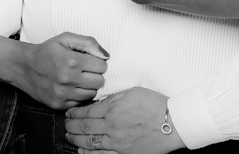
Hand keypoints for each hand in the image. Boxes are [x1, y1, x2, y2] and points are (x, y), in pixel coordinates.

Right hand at [13, 32, 108, 109]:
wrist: (23, 67)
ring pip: (92, 94)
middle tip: (85, 70)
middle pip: (99, 82)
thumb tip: (106, 55)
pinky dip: (79, 96)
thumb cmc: (47, 51)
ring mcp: (62, 94)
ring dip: (89, 86)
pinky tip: (71, 87)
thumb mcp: (66, 38)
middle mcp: (67, 80)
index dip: (98, 62)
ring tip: (79, 78)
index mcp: (71, 61)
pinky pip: (80, 103)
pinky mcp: (58, 105)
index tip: (90, 60)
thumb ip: (88, 43)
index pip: (102, 66)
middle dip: (95, 75)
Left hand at [65, 88, 183, 153]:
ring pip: (88, 142)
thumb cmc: (156, 105)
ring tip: (69, 137)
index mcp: (112, 109)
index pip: (86, 112)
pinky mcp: (123, 153)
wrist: (173, 123)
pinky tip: (81, 152)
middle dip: (71, 126)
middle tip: (65, 125)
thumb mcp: (133, 92)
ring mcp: (116, 142)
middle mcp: (110, 126)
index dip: (74, 113)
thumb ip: (114, 97)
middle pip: (83, 128)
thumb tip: (100, 102)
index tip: (69, 112)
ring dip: (75, 140)